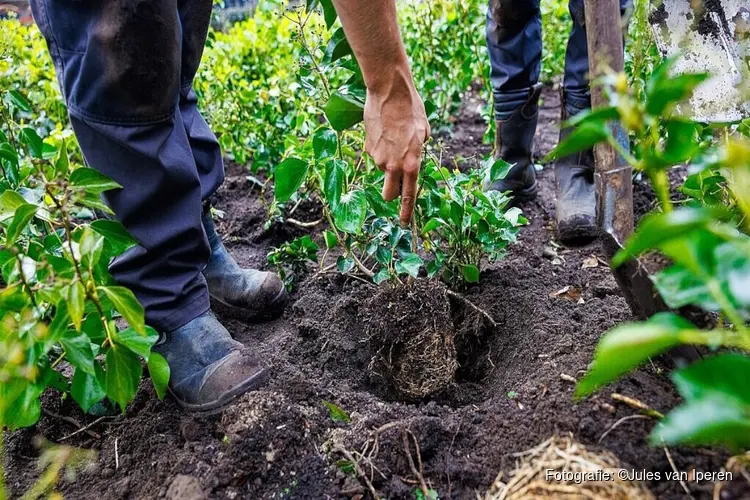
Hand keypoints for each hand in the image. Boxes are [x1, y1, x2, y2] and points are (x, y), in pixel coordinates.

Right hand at [363, 67, 429, 225]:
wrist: (388, 91)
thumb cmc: (411, 108)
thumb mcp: (424, 131)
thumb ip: (419, 149)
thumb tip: (414, 154)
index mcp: (411, 163)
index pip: (408, 196)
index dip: (406, 212)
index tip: (404, 224)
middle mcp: (393, 165)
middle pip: (389, 194)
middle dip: (392, 193)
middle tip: (397, 180)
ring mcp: (377, 158)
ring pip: (383, 170)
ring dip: (388, 162)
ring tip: (394, 139)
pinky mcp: (367, 148)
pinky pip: (375, 155)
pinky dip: (380, 149)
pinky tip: (385, 132)